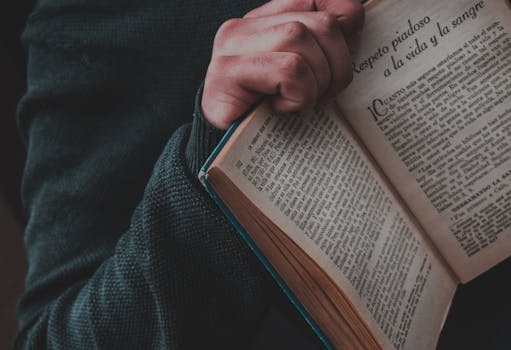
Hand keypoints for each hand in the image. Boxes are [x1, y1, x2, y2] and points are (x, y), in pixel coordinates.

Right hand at [202, 0, 363, 128]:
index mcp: (266, 21)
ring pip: (301, 39)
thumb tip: (354, 22)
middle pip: (320, 22)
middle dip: (337, 65)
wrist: (224, 148)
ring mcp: (233, 45)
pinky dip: (297, 95)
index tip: (346, 54)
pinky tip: (280, 108)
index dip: (345, 19)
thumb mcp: (306, 75)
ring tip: (300, 103)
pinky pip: (289, 69)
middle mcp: (246, 26)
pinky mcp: (228, 70)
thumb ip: (325, 45)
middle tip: (323, 94)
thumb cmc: (269, 115)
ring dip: (316, 83)